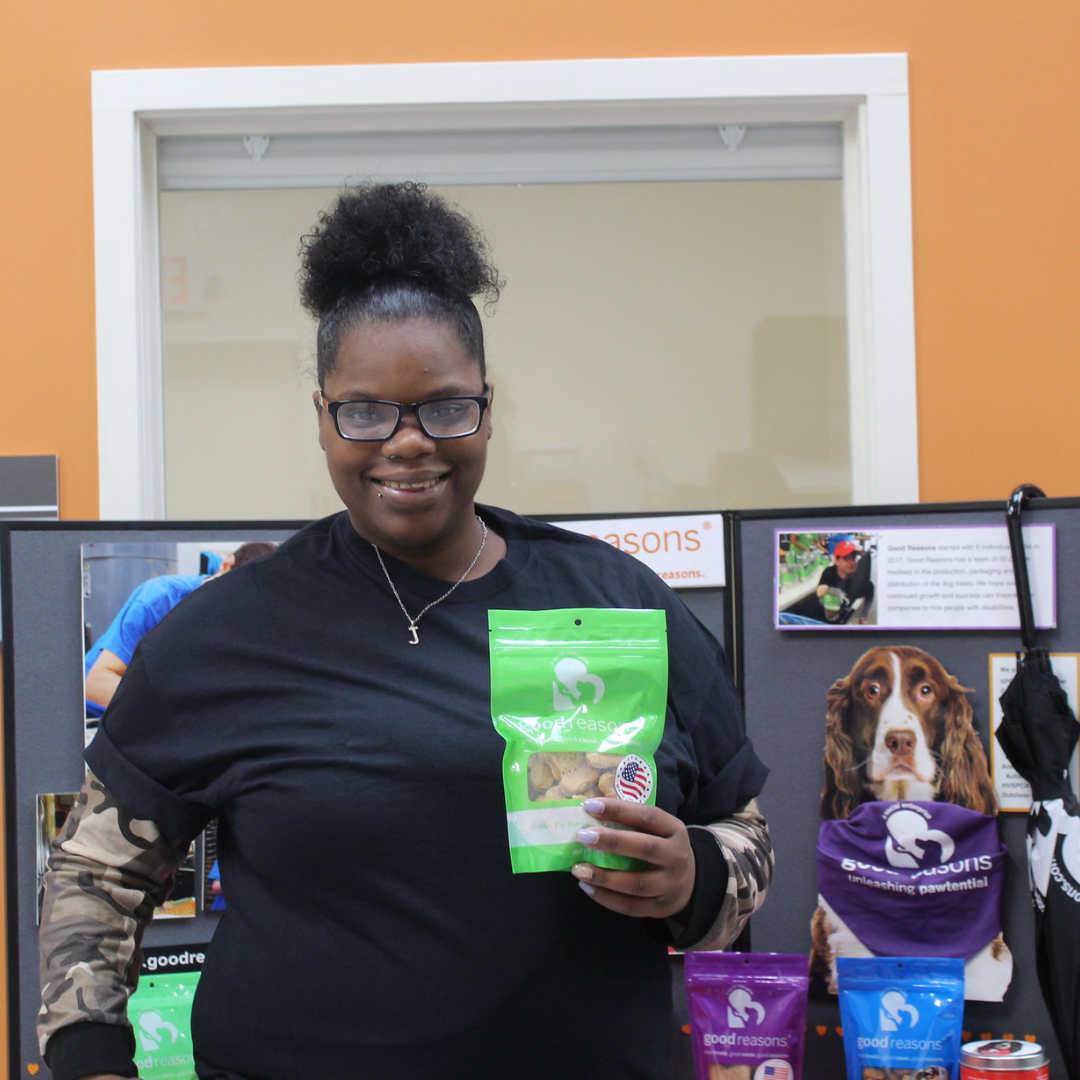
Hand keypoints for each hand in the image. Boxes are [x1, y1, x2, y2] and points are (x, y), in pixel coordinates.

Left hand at [570, 798, 694, 918]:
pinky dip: (607, 899)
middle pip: (646, 849)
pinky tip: (587, 888)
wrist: (690, 882)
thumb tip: (587, 814)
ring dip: (605, 877)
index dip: (619, 810)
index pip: (648, 816)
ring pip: (637, 884)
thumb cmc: (661, 846)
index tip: (590, 805)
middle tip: (583, 836)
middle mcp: (677, 857)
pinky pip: (631, 907)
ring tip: (578, 869)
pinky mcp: (660, 908)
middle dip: (613, 842)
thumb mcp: (657, 830)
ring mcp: (671, 885)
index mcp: (674, 830)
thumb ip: (631, 822)